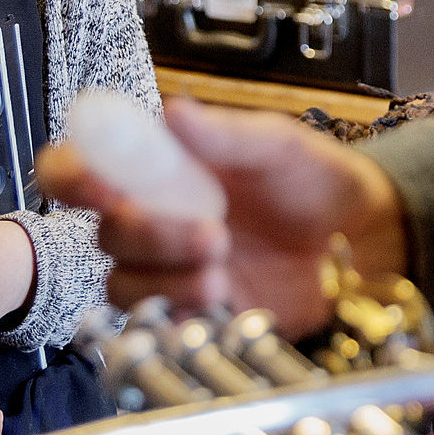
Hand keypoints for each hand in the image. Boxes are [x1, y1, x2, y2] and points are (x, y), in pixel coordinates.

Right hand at [34, 99, 404, 333]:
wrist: (361, 240)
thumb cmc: (314, 180)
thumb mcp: (276, 146)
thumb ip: (223, 134)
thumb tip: (173, 113)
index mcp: (158, 167)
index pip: (78, 169)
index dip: (72, 177)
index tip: (102, 187)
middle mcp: (153, 218)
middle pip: (104, 233)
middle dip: (151, 236)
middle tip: (213, 233)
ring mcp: (170, 269)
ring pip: (124, 285)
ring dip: (168, 279)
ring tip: (223, 271)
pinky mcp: (192, 311)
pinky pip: (159, 321)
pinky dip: (185, 311)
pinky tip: (224, 297)